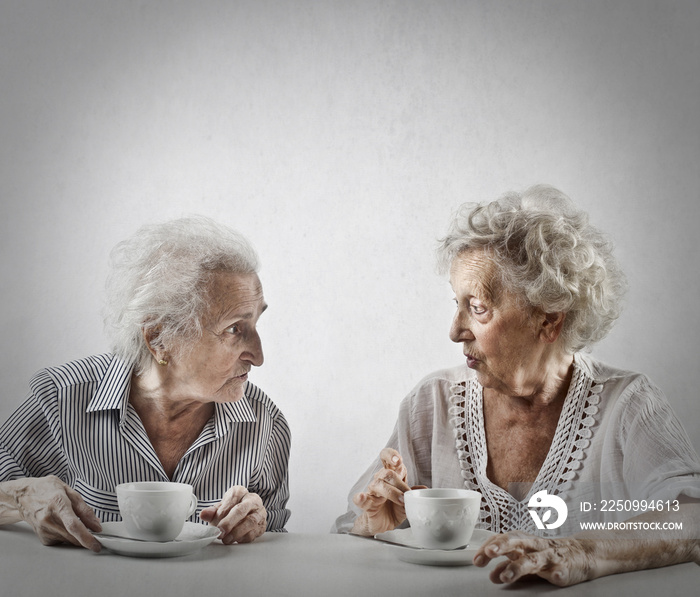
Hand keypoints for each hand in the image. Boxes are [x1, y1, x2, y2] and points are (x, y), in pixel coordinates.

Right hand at [5, 476, 101, 551]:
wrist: (23, 496)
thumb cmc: (47, 490)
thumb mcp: (69, 491)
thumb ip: (84, 508)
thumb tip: (96, 524)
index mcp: (58, 503)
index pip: (73, 525)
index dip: (86, 537)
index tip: (96, 544)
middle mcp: (48, 519)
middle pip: (72, 536)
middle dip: (87, 538)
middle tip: (94, 532)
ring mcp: (43, 529)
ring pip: (69, 540)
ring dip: (77, 536)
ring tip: (74, 520)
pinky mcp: (42, 537)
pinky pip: (62, 540)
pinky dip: (68, 535)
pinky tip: (62, 524)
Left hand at [199, 486, 266, 543]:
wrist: (248, 512)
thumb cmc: (232, 509)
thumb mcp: (221, 507)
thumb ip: (212, 511)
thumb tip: (203, 514)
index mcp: (241, 492)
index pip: (232, 499)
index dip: (222, 512)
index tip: (214, 523)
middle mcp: (253, 500)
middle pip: (241, 510)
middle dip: (229, 522)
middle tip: (220, 532)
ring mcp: (259, 513)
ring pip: (250, 522)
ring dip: (236, 533)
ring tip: (226, 539)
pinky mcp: (262, 525)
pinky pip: (254, 533)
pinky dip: (243, 538)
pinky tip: (235, 540)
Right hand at [350, 448, 425, 535]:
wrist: (384, 525)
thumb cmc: (394, 509)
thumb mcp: (408, 501)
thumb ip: (415, 493)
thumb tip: (424, 489)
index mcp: (391, 476)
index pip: (386, 457)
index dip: (391, 456)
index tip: (398, 461)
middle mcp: (380, 480)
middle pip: (386, 472)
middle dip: (399, 482)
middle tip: (407, 494)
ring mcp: (372, 492)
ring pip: (378, 484)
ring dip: (391, 492)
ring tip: (401, 500)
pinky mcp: (366, 504)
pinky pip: (360, 499)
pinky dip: (361, 497)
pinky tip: (362, 497)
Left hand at [473, 530, 594, 586]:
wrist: (581, 554)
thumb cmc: (548, 555)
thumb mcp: (526, 559)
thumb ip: (509, 566)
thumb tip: (491, 575)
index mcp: (524, 542)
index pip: (503, 539)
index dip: (489, 547)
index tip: (477, 560)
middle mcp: (535, 547)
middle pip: (517, 542)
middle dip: (501, 546)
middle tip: (489, 552)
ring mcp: (550, 557)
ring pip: (534, 559)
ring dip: (519, 567)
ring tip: (505, 576)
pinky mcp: (565, 568)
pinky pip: (561, 570)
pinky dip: (557, 573)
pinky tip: (554, 576)